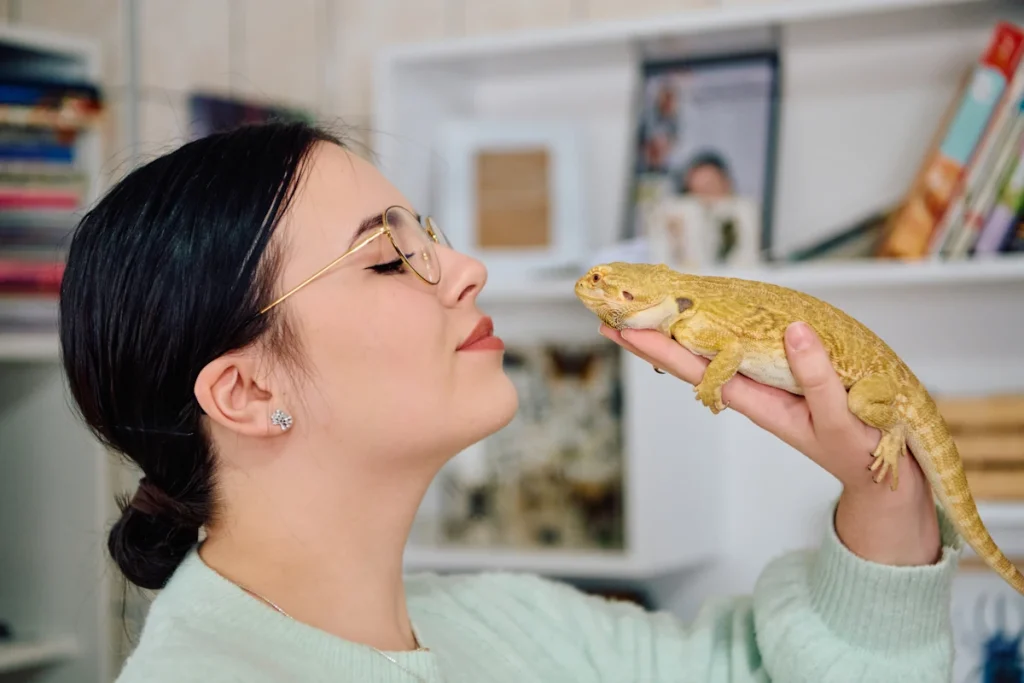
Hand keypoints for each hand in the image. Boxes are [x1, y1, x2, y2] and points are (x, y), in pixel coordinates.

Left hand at [601, 321, 940, 565]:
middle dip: (655, 333)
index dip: (657, 347)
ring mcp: (770, 381)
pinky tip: (710, 315)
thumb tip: (793, 331)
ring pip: (717, 349)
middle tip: (612, 309)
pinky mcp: (789, 374)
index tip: (619, 329)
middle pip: (693, 357)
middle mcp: (755, 387)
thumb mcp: (839, 419)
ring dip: (683, 328)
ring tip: (649, 305)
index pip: (695, 368)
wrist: (880, 475)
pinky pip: (748, 345)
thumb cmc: (858, 453)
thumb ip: (817, 377)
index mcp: (757, 400)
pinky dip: (725, 327)